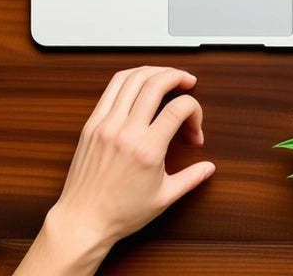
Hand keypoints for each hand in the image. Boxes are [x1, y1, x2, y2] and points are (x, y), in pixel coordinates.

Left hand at [50, 66, 215, 248]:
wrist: (83, 220)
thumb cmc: (120, 213)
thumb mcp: (163, 198)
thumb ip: (190, 178)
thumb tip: (209, 168)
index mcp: (146, 150)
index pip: (178, 108)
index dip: (195, 112)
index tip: (194, 130)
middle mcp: (125, 132)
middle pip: (155, 83)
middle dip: (176, 76)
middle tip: (188, 81)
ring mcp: (105, 125)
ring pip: (130, 79)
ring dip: (153, 71)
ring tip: (166, 76)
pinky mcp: (91, 124)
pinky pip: (111, 89)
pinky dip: (129, 78)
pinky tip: (139, 83)